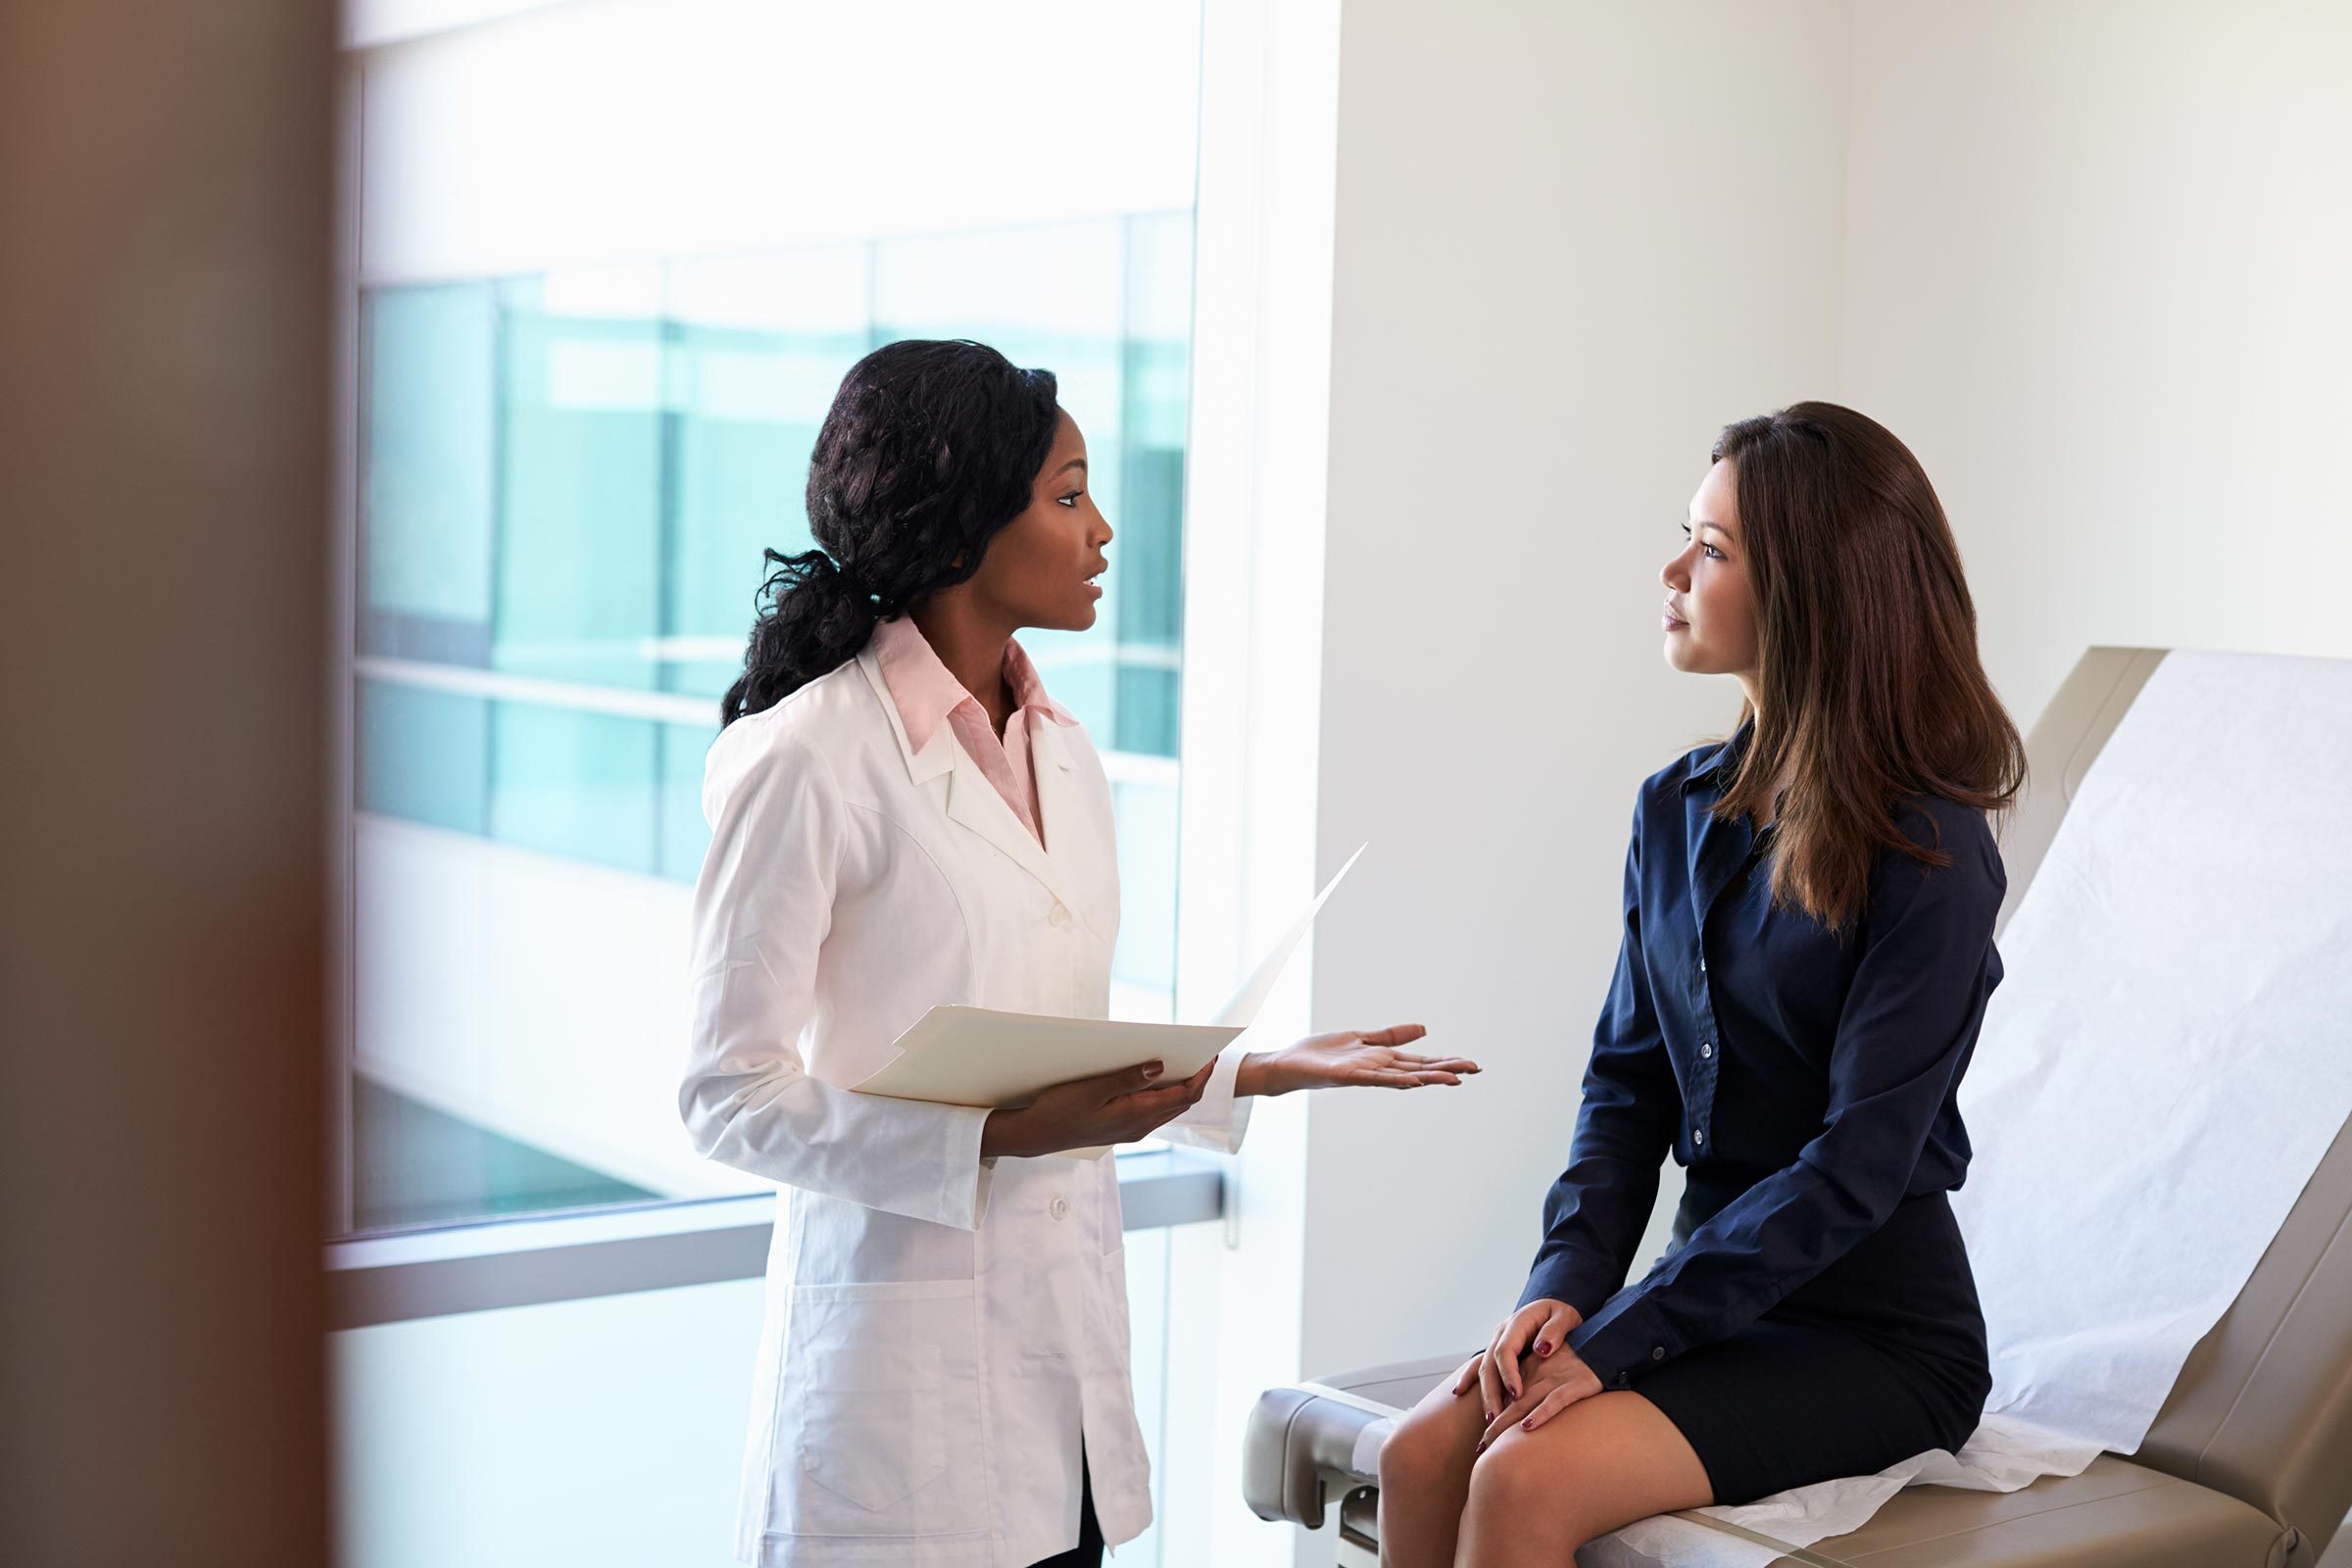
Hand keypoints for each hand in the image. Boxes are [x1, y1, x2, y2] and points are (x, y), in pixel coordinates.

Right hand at [979, 1057, 1216, 1158]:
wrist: (1036, 1136)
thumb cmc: (1059, 1111)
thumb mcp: (1091, 1090)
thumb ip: (1127, 1079)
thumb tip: (1160, 1067)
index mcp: (1137, 1116)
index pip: (1185, 1096)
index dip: (1203, 1076)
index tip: (1212, 1055)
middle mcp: (1140, 1127)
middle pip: (1182, 1102)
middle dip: (1197, 1078)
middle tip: (1204, 1053)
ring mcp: (1132, 1130)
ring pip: (1168, 1108)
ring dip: (1180, 1087)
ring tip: (1185, 1060)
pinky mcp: (1122, 1128)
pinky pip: (1154, 1110)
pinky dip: (1163, 1094)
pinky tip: (1156, 1078)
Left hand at [1235, 1023, 1478, 1097]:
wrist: (1289, 1064)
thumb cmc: (1322, 1053)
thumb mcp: (1363, 1037)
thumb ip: (1392, 1036)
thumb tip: (1425, 1029)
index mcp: (1384, 1060)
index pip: (1422, 1062)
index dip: (1446, 1062)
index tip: (1471, 1065)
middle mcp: (1378, 1070)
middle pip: (1419, 1070)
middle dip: (1446, 1070)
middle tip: (1475, 1070)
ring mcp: (1364, 1074)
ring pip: (1402, 1077)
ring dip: (1428, 1078)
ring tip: (1453, 1079)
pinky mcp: (1347, 1075)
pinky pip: (1374, 1079)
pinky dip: (1394, 1080)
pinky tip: (1413, 1081)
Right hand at [1451, 1297, 1583, 1423]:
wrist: (1555, 1309)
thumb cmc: (1563, 1313)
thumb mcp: (1565, 1317)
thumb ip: (1555, 1331)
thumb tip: (1542, 1349)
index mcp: (1517, 1323)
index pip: (1506, 1350)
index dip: (1509, 1373)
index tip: (1517, 1395)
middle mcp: (1502, 1332)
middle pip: (1490, 1364)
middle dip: (1492, 1392)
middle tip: (1498, 1418)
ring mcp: (1497, 1341)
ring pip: (1484, 1369)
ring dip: (1486, 1395)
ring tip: (1490, 1420)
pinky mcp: (1498, 1351)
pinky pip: (1481, 1366)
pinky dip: (1469, 1378)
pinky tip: (1458, 1392)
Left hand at [1472, 1342, 1601, 1450]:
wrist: (1606, 1342)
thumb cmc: (1579, 1358)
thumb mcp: (1552, 1368)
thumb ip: (1535, 1385)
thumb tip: (1520, 1415)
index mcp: (1530, 1369)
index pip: (1505, 1393)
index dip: (1491, 1413)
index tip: (1481, 1437)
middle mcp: (1539, 1374)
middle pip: (1510, 1403)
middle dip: (1494, 1426)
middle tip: (1480, 1448)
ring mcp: (1557, 1379)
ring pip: (1525, 1403)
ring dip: (1507, 1423)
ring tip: (1491, 1441)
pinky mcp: (1577, 1384)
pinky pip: (1556, 1401)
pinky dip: (1541, 1413)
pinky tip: (1528, 1427)